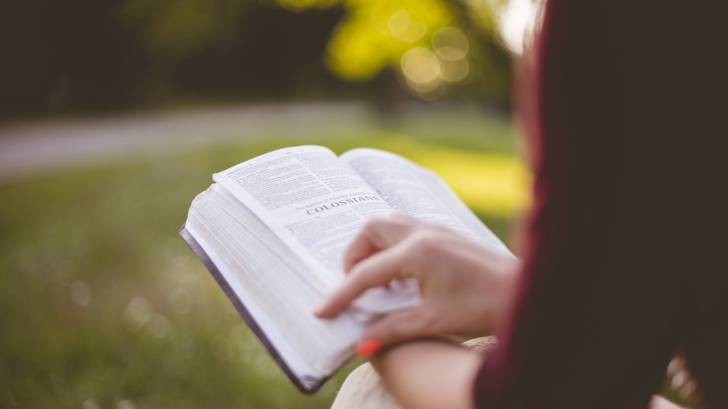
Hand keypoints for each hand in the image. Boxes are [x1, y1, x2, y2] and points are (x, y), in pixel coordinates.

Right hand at [314, 215, 518, 348]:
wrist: (526, 293)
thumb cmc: (485, 306)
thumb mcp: (433, 321)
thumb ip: (392, 330)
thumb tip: (361, 346)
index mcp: (417, 252)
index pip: (366, 272)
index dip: (341, 294)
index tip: (322, 311)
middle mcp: (423, 233)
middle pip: (370, 229)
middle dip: (354, 256)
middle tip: (355, 286)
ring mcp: (436, 229)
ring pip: (388, 224)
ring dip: (373, 247)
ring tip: (376, 280)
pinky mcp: (446, 234)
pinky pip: (406, 229)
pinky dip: (392, 246)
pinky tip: (401, 274)